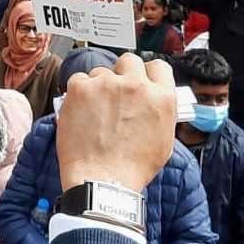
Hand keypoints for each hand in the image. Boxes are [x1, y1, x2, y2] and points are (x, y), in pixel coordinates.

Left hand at [59, 54, 175, 192]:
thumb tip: (153, 100)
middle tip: (115, 95)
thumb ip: (160, 112)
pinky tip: (81, 113)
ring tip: (95, 113)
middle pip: (129, 61)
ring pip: (101, 72)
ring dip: (98, 87)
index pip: (158, 67)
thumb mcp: (164, 141)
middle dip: (122, 74)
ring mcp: (106, 83)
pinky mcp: (81, 88)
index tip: (140, 80)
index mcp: (161, 97)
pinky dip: (79, 94)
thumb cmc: (132, 168)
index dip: (147, 74)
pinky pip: (79, 80)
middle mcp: (135, 85)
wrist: (102, 181)